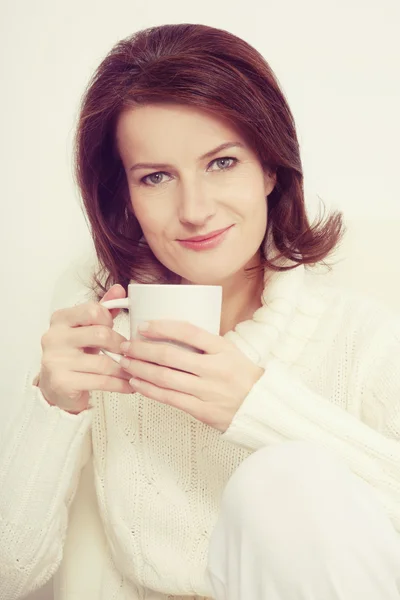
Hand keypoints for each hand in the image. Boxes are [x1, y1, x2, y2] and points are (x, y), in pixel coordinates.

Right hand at [38, 284, 132, 413]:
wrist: (56, 387)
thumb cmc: (75, 353)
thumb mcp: (86, 328)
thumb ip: (103, 309)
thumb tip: (120, 289)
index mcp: (60, 319)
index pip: (93, 311)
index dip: (110, 320)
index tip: (115, 329)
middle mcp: (54, 337)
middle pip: (100, 334)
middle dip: (120, 345)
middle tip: (131, 352)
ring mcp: (56, 360)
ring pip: (103, 362)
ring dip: (124, 368)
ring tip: (135, 370)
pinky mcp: (62, 382)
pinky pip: (100, 381)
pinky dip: (119, 384)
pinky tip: (129, 385)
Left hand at [120, 320, 264, 431]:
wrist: (261, 408)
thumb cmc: (242, 376)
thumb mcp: (230, 351)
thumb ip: (204, 343)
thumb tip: (169, 332)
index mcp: (222, 348)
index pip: (189, 332)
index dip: (163, 327)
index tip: (143, 326)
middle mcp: (214, 368)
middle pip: (170, 355)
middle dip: (142, 350)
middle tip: (125, 346)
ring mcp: (207, 390)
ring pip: (165, 377)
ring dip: (140, 369)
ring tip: (125, 363)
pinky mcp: (202, 410)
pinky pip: (169, 398)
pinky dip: (149, 390)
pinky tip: (136, 383)